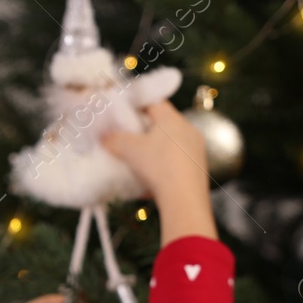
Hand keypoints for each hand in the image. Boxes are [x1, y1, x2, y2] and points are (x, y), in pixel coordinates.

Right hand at [101, 101, 216, 245]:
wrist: (185, 200)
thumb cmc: (158, 166)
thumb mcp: (129, 150)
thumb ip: (113, 139)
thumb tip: (102, 135)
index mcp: (172, 119)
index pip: (154, 102)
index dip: (137, 106)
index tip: (123, 114)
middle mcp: (188, 129)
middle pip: (164, 123)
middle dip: (145, 130)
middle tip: (128, 138)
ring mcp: (197, 149)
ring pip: (172, 143)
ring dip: (156, 149)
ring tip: (140, 160)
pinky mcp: (200, 168)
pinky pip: (178, 160)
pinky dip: (165, 165)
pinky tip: (153, 178)